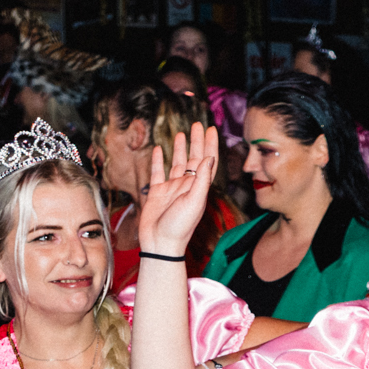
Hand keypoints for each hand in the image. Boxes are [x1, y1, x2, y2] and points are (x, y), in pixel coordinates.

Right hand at [138, 124, 217, 257]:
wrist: (161, 244)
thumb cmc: (179, 227)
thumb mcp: (194, 202)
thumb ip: (202, 180)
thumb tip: (208, 157)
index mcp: (198, 187)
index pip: (207, 161)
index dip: (210, 144)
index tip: (211, 128)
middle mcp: (187, 186)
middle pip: (193, 158)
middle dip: (197, 141)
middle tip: (197, 124)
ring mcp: (172, 189)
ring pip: (177, 163)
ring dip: (180, 148)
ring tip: (182, 133)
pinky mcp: (157, 193)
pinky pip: (158, 173)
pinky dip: (158, 161)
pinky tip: (158, 150)